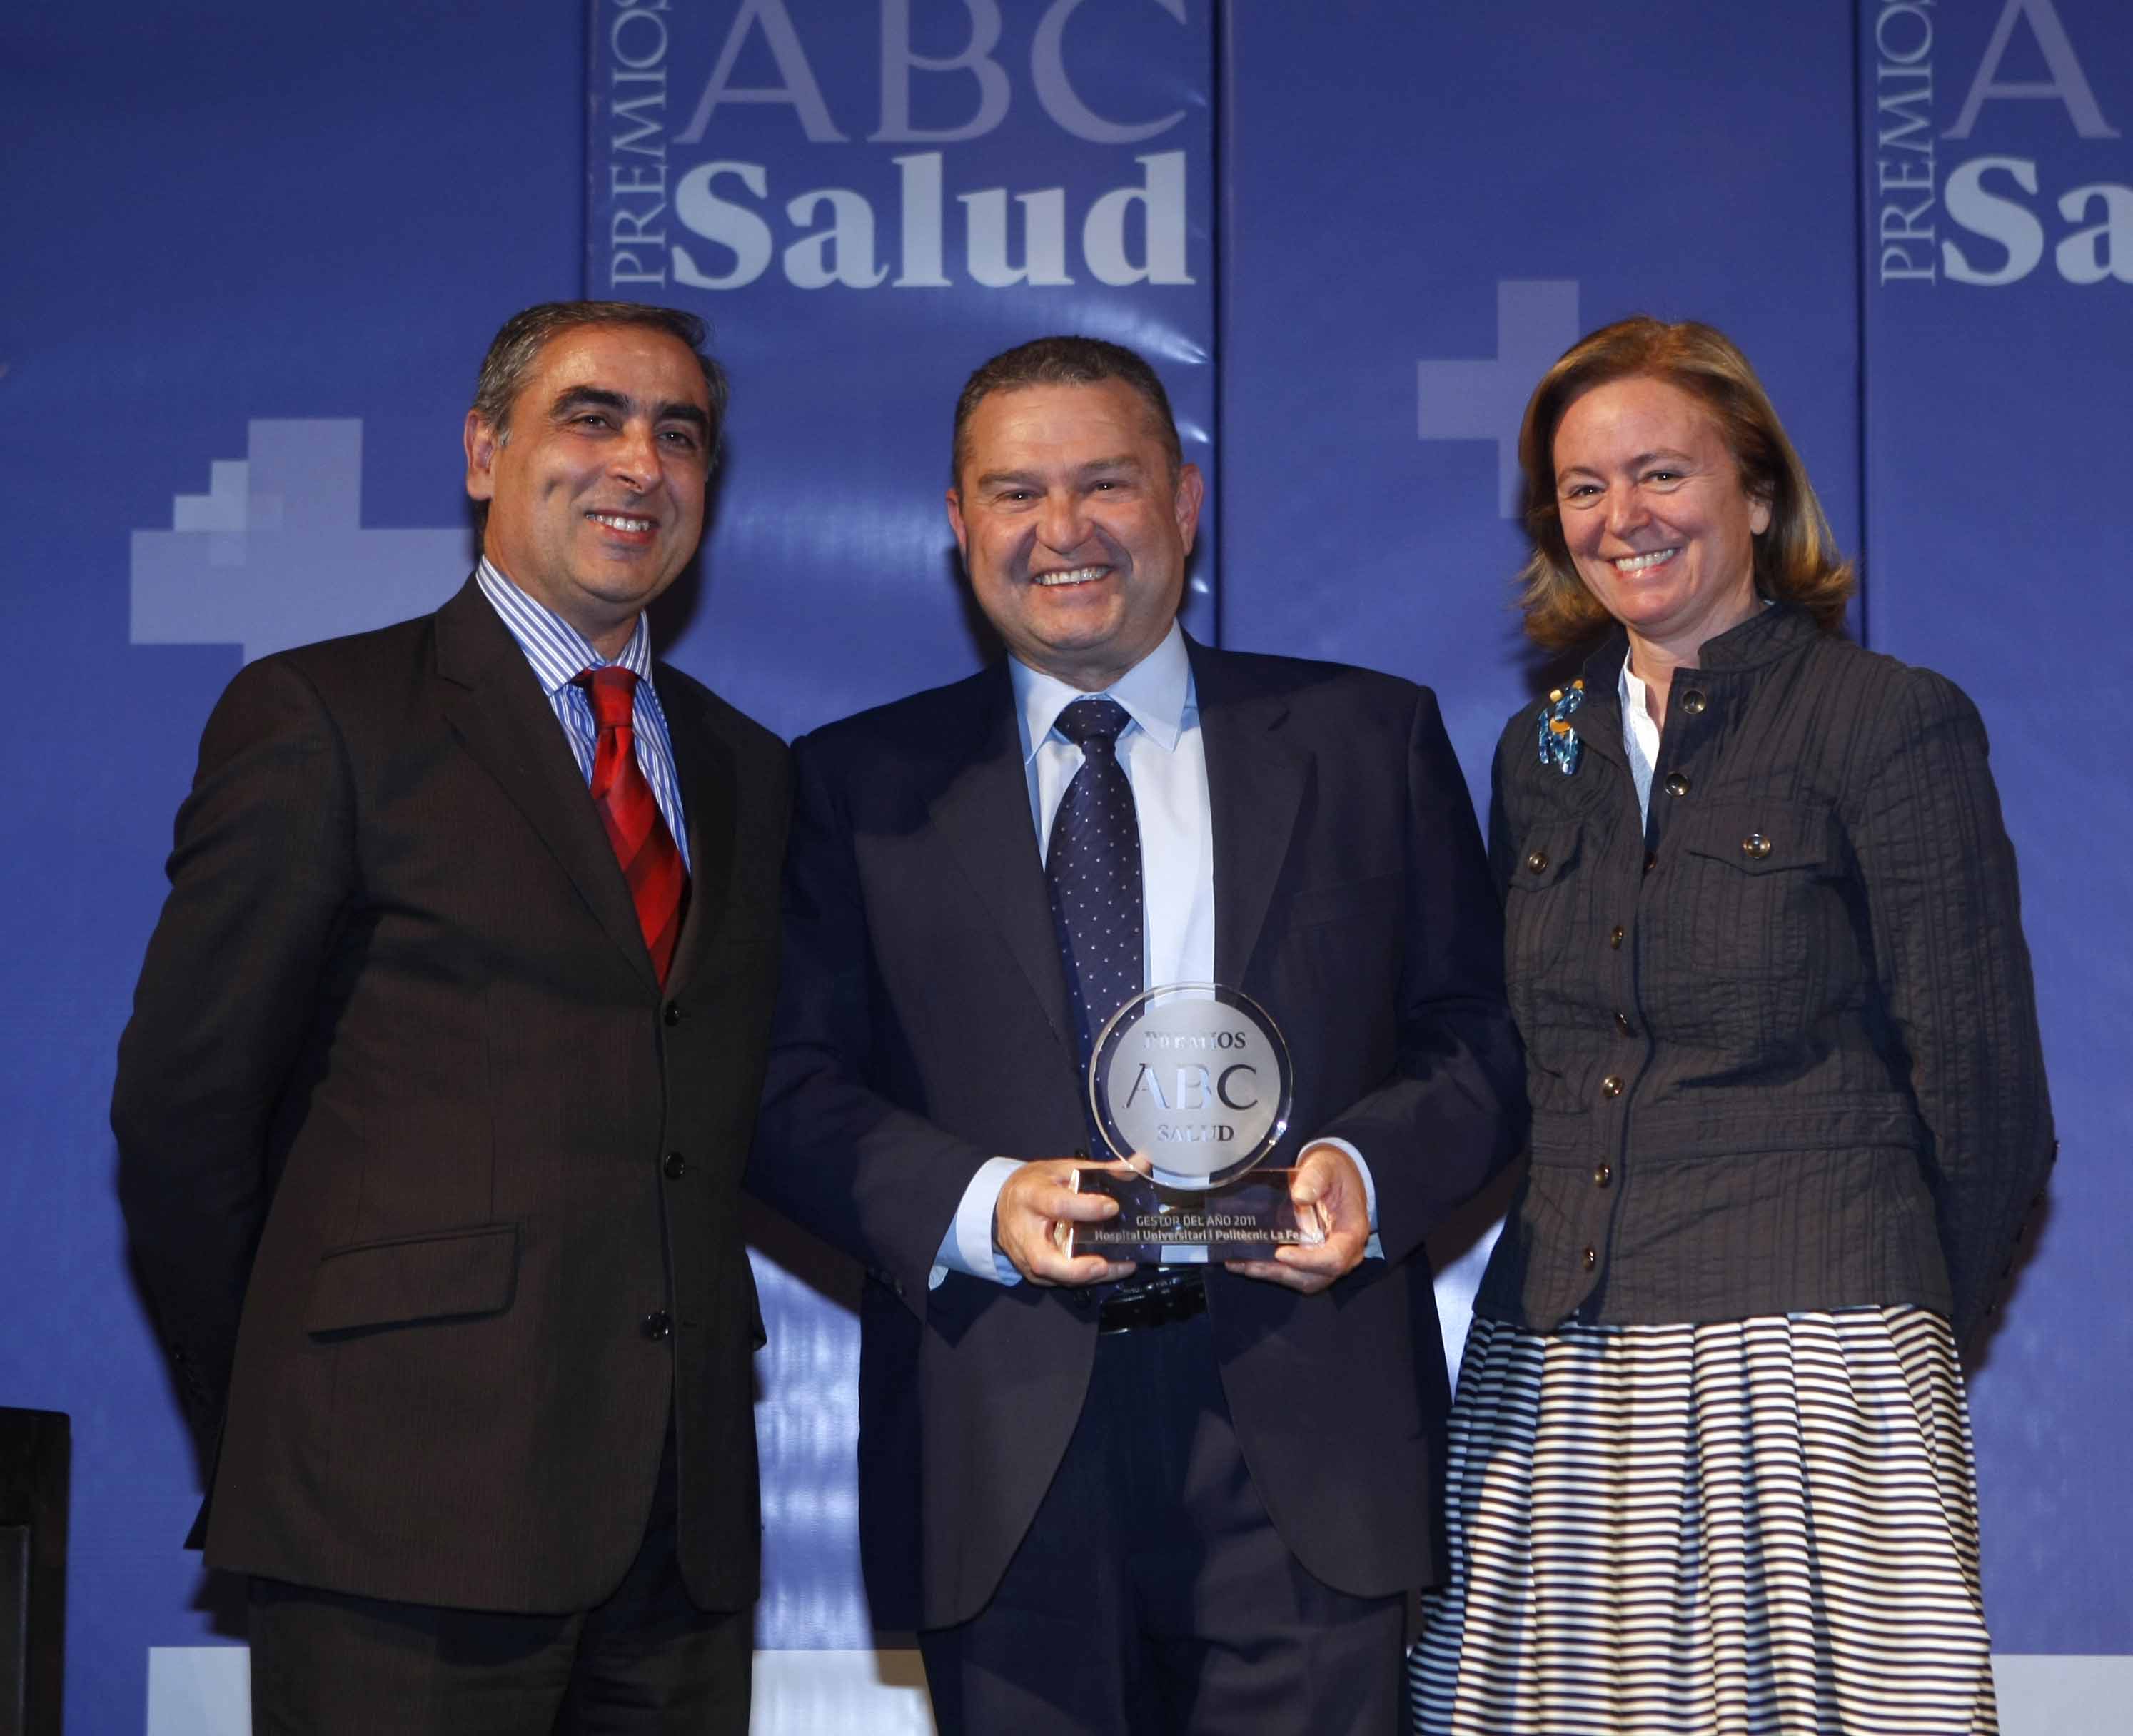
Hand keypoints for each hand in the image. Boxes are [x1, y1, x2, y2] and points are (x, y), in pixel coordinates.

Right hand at [994, 1158, 1137, 1287]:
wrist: (1002, 1203)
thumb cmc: (1035, 1185)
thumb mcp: (1062, 1170)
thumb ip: (1100, 1171)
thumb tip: (1139, 1165)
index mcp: (1030, 1196)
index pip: (1056, 1205)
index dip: (1085, 1208)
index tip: (1111, 1207)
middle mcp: (1024, 1232)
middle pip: (1044, 1259)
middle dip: (1076, 1268)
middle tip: (1103, 1264)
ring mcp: (1026, 1257)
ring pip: (1055, 1277)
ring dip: (1089, 1276)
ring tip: (1120, 1267)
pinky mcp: (1033, 1273)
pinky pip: (1060, 1281)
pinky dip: (1087, 1277)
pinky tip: (1110, 1269)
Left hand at [1225, 1142, 1370, 1294]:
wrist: (1336, 1177)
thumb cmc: (1334, 1173)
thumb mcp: (1326, 1167)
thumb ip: (1314, 1179)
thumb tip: (1299, 1197)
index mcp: (1352, 1233)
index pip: (1335, 1258)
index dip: (1308, 1261)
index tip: (1281, 1253)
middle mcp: (1343, 1254)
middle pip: (1315, 1277)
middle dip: (1281, 1273)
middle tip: (1250, 1264)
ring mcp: (1326, 1259)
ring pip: (1301, 1280)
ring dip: (1271, 1274)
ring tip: (1241, 1265)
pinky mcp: (1311, 1259)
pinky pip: (1293, 1272)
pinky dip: (1270, 1269)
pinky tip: (1245, 1262)